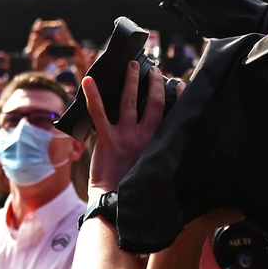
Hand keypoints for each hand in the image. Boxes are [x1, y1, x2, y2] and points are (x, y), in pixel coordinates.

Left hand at [81, 60, 163, 192]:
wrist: (116, 203)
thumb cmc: (134, 188)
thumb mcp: (154, 169)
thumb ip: (159, 154)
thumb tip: (166, 145)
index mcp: (158, 144)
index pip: (170, 115)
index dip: (176, 97)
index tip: (180, 84)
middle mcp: (144, 137)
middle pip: (153, 103)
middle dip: (154, 84)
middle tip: (153, 69)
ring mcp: (125, 136)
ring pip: (129, 101)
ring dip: (130, 81)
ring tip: (132, 65)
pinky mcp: (106, 139)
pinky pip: (99, 112)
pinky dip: (93, 95)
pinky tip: (87, 79)